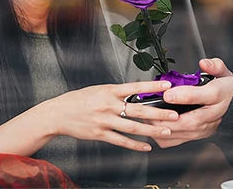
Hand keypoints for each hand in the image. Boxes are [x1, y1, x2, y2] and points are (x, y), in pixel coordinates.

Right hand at [45, 79, 178, 151]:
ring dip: (151, 130)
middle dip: (158, 113)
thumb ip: (115, 93)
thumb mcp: (97, 90)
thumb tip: (134, 94)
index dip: (151, 87)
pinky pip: (121, 141)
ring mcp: (104, 120)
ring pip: (133, 127)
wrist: (58, 113)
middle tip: (174, 115)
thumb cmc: (78, 100)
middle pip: (138, 110)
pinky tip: (147, 146)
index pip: (134, 87)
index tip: (166, 86)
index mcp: (108, 90)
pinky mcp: (100, 134)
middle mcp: (108, 105)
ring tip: (166, 131)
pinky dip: (136, 145)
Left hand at [155, 58, 232, 147]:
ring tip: (150, 120)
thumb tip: (204, 63)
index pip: (201, 96)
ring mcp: (208, 127)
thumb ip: (215, 66)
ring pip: (187, 133)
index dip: (183, 96)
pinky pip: (185, 139)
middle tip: (151, 112)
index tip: (167, 94)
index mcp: (218, 95)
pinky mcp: (202, 134)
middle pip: (191, 120)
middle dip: (169, 118)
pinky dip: (169, 137)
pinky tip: (157, 130)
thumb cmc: (228, 90)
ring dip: (167, 129)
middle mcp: (212, 114)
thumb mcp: (224, 72)